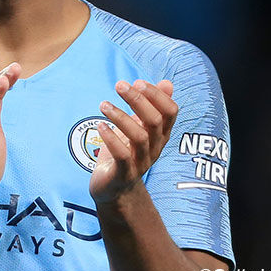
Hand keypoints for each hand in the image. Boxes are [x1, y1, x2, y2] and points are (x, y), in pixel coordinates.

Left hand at [89, 79, 177, 203]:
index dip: (157, 95)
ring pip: (139, 137)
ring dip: (120, 117)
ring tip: (103, 104)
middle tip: (119, 85)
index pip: (170, 112)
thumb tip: (167, 83)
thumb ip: (151, 106)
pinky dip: (111, 138)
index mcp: (160, 135)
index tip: (138, 82)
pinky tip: (100, 126)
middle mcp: (155, 148)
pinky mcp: (123, 173)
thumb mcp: (138, 127)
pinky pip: (122, 156)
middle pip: (154, 121)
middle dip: (138, 100)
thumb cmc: (125, 151)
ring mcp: (141, 162)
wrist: (113, 188)